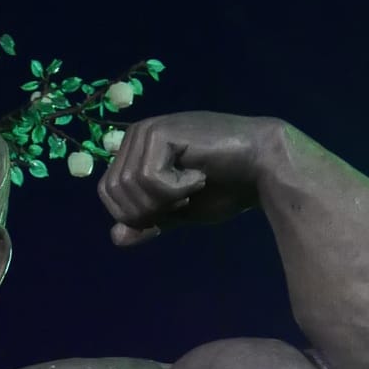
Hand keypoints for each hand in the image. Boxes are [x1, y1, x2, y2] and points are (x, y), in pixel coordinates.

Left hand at [100, 113, 268, 248]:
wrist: (260, 169)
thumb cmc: (224, 188)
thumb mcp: (177, 212)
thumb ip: (147, 222)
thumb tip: (114, 237)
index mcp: (135, 152)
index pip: (108, 194)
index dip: (137, 214)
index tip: (174, 205)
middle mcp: (136, 136)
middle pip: (113, 192)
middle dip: (149, 209)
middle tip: (184, 197)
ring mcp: (147, 131)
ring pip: (129, 186)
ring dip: (164, 199)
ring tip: (193, 184)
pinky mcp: (160, 132)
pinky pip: (148, 178)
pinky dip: (175, 189)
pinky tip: (199, 175)